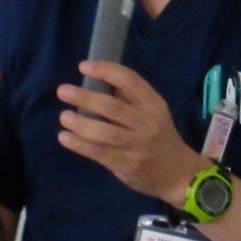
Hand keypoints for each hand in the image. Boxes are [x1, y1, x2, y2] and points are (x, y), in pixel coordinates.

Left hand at [56, 62, 200, 203]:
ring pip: (105, 133)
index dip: (105, 71)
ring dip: (81, 123)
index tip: (83, 66)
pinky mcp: (126, 165)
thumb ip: (129, 98)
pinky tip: (65, 137)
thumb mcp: (153, 112)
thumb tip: (96, 81)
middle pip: (113, 107)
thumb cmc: (159, 136)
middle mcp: (147, 123)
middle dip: (85, 97)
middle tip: (63, 91)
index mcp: (153, 104)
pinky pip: (100, 153)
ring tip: (64, 116)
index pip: (130, 81)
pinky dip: (80, 145)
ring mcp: (137, 146)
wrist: (178, 173)